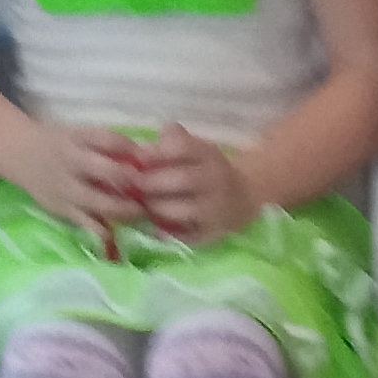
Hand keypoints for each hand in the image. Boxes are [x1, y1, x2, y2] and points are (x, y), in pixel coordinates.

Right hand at [20, 123, 150, 231]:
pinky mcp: (64, 210)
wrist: (20, 154)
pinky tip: (123, 237)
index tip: (147, 158)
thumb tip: (145, 158)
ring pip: (101, 203)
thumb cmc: (59, 144)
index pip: (108, 139)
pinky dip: (108, 233)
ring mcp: (67, 189)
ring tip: (142, 212)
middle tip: (150, 190)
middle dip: (132, 182)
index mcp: (76, 138)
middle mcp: (71, 162)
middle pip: (106, 171)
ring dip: (126, 210)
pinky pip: (90, 226)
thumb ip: (107, 146)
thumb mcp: (79, 135)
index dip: (131, 149)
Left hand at [129, 124, 253, 242]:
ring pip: (184, 210)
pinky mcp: (215, 232)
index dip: (156, 153)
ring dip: (158, 208)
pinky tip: (156, 228)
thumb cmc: (207, 169)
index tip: (137, 158)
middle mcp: (216, 179)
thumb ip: (171, 141)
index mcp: (208, 154)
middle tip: (134, 186)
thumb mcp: (195, 147)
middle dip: (152, 183)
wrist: (243, 196)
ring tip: (144, 206)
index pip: (182, 147)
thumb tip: (142, 148)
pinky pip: (189, 236)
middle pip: (181, 179)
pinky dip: (170, 233)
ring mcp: (217, 208)